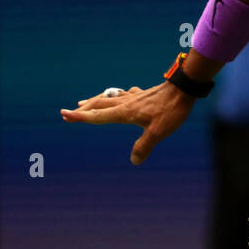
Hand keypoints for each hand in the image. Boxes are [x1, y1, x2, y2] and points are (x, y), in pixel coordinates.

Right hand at [60, 84, 194, 165]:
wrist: (184, 88)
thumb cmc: (171, 110)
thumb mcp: (158, 132)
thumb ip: (144, 146)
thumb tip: (134, 161)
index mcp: (125, 112)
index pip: (98, 116)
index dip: (80, 117)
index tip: (63, 114)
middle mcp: (126, 103)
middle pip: (99, 105)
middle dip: (83, 110)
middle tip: (67, 112)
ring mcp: (134, 97)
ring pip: (109, 97)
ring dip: (95, 101)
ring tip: (84, 102)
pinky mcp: (143, 94)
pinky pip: (124, 94)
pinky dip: (116, 95)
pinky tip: (121, 95)